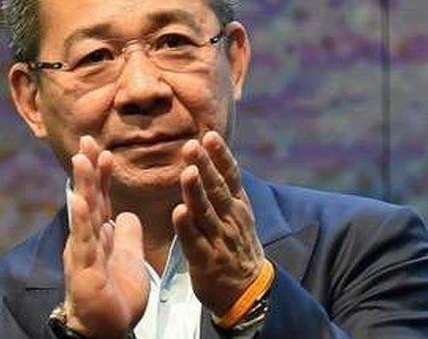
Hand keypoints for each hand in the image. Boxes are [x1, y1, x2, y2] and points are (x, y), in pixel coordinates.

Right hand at [63, 136, 148, 337]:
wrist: (106, 326)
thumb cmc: (115, 293)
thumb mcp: (128, 257)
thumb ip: (126, 234)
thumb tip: (128, 213)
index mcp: (100, 234)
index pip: (102, 198)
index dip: (103, 175)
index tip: (105, 149)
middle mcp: (88, 237)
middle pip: (89, 197)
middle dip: (88, 168)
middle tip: (86, 139)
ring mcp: (83, 251)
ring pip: (83, 213)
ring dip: (82, 185)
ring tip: (81, 160)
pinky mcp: (83, 268)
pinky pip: (83, 241)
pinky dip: (81, 221)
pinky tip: (79, 201)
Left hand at [172, 131, 265, 315]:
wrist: (249, 292)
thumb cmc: (236, 246)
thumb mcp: (237, 214)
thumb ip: (224, 188)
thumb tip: (210, 155)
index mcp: (238, 206)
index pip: (231, 176)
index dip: (221, 156)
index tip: (210, 135)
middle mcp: (231, 219)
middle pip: (217, 189)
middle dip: (205, 166)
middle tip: (192, 145)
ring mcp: (220, 240)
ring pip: (206, 212)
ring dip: (196, 192)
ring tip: (187, 173)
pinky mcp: (207, 260)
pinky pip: (195, 241)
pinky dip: (187, 227)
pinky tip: (178, 213)